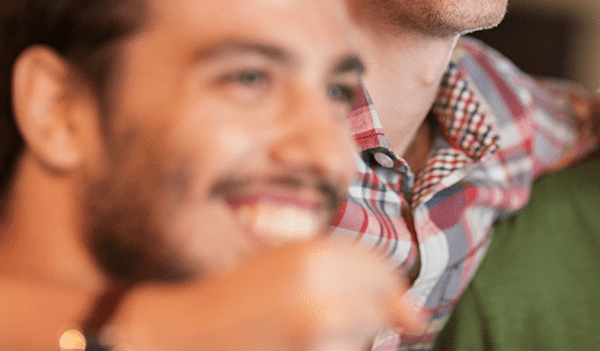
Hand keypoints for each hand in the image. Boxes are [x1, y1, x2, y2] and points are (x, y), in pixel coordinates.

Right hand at [116, 237, 424, 350]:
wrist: (179, 336)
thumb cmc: (237, 299)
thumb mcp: (294, 268)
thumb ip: (360, 279)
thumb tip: (420, 320)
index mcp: (317, 257)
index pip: (385, 275)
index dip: (374, 288)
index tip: (345, 295)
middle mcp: (322, 298)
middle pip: (379, 314)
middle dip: (355, 318)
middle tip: (303, 319)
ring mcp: (317, 338)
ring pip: (362, 343)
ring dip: (341, 342)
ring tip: (295, 337)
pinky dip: (327, 350)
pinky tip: (293, 346)